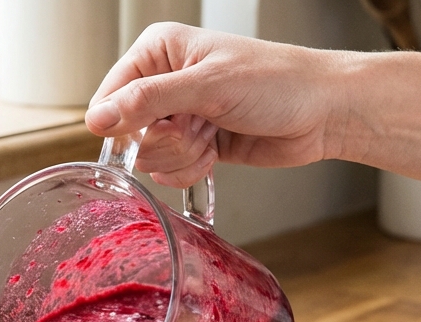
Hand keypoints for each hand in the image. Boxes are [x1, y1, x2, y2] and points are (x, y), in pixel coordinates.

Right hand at [86, 23, 349, 186]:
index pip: (108, 96)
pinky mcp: (195, 145)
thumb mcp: (207, 86)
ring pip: (150, 157)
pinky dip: (192, 169)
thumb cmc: (278, 83)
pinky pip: (170, 171)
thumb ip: (147, 102)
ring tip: (213, 134)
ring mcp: (180, 116)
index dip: (126, 122)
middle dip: (165, 139)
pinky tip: (216, 151)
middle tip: (198, 124)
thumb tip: (97, 119)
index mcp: (159, 51)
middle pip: (128, 133)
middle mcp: (164, 82)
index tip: (159, 125)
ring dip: (183, 155)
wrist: (323, 113)